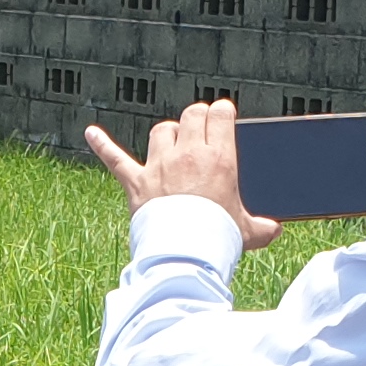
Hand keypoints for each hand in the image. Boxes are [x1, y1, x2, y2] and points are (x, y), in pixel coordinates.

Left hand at [84, 98, 272, 248]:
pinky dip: (102, 145)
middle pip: (192, 115)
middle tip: (201, 128)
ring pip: (163, 131)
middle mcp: (189, 154)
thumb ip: (262, 228)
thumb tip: (274, 230)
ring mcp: (160, 166)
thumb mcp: (247, 232)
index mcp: (220, 158)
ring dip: (169, 133)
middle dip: (198, 118)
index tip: (223, 117)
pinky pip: (116, 158)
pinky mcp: (136, 182)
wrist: (184, 253)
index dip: (222, 112)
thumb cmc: (218, 239)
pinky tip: (91, 133)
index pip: (220, 114)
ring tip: (173, 143)